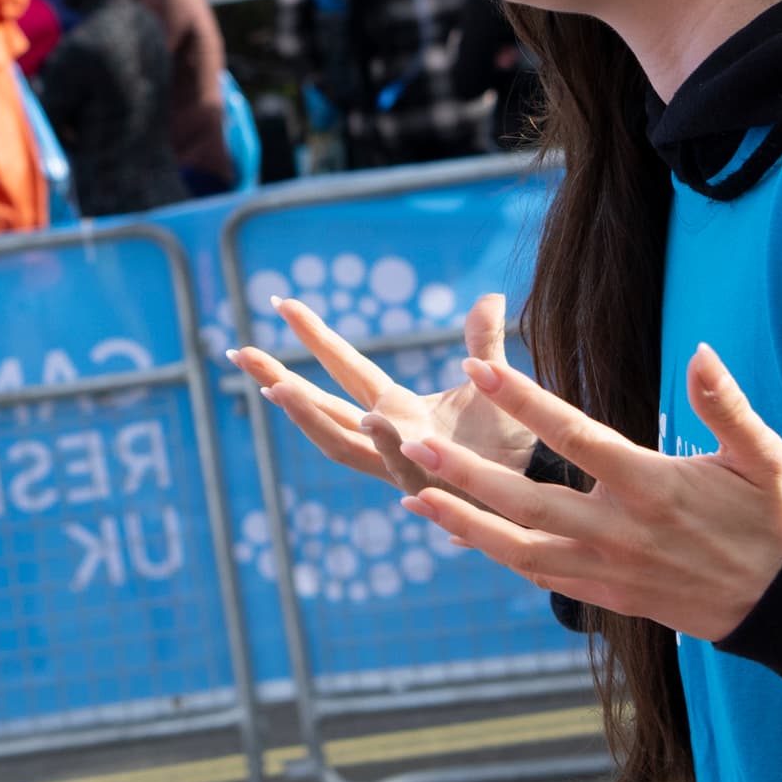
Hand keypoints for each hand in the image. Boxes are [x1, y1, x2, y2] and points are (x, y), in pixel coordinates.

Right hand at [232, 292, 535, 497]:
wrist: (541, 483)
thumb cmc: (510, 440)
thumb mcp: (494, 381)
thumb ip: (483, 342)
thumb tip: (491, 296)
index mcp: (395, 406)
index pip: (344, 366)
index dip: (314, 336)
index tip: (282, 303)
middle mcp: (388, 434)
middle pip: (321, 407)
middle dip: (280, 380)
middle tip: (239, 355)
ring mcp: (403, 461)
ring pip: (342, 443)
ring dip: (310, 417)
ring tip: (277, 388)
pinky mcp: (431, 484)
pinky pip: (402, 464)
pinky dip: (386, 442)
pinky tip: (373, 420)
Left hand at [394, 344, 781, 643]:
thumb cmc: (773, 520)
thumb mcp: (765, 457)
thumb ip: (726, 406)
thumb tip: (701, 350)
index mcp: (654, 486)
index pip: (575, 436)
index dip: (523, 400)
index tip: (477, 367)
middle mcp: (622, 531)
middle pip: (529, 501)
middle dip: (467, 474)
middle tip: (413, 444)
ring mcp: (610, 569)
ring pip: (522, 548)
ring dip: (464, 522)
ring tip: (411, 496)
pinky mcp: (607, 597)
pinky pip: (541, 576)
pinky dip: (496, 555)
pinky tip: (457, 534)